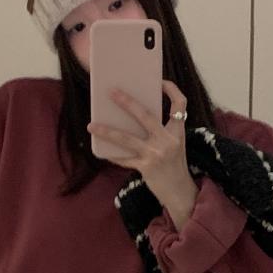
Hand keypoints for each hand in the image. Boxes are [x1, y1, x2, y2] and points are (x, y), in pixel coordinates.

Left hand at [87, 80, 196, 211]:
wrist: (180, 191)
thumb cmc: (174, 165)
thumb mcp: (174, 144)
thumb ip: (161, 130)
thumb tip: (133, 115)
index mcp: (178, 131)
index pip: (180, 103)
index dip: (171, 89)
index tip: (159, 81)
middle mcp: (168, 141)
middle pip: (146, 115)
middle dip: (127, 102)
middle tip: (111, 92)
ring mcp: (156, 154)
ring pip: (127, 138)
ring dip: (107, 131)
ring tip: (92, 125)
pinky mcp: (146, 168)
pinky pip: (124, 159)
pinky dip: (112, 154)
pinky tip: (101, 150)